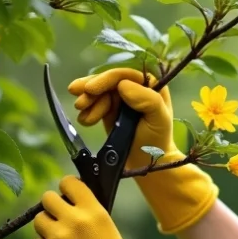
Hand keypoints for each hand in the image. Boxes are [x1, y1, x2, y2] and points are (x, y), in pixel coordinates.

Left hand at [30, 176, 172, 238]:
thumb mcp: (108, 230)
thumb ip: (89, 213)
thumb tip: (69, 201)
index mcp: (94, 211)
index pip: (69, 182)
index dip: (66, 189)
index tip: (68, 196)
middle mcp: (74, 220)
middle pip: (47, 198)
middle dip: (52, 207)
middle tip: (60, 220)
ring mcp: (58, 238)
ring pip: (38, 220)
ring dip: (47, 228)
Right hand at [66, 68, 219, 234]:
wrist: (146, 163)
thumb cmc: (157, 141)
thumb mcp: (159, 119)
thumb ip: (146, 99)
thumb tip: (122, 85)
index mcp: (150, 84)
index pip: (124, 75)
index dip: (105, 79)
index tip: (90, 89)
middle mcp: (135, 88)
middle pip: (108, 82)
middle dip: (91, 91)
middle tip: (79, 103)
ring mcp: (121, 99)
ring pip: (99, 93)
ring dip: (87, 102)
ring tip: (84, 119)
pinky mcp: (110, 111)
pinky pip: (95, 104)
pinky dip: (87, 111)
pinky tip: (85, 121)